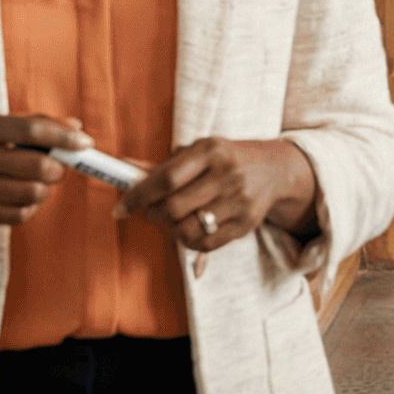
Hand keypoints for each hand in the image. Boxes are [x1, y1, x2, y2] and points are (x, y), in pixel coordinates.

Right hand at [0, 113, 85, 253]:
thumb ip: (31, 123)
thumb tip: (76, 125)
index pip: (29, 130)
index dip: (63, 136)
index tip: (85, 142)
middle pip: (36, 166)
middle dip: (57, 168)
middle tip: (57, 167)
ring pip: (32, 194)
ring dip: (45, 189)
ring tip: (37, 182)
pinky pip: (18, 215)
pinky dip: (30, 207)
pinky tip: (22, 198)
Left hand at [115, 137, 319, 268]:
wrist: (274, 169)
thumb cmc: (226, 159)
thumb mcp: (199, 151)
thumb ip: (164, 164)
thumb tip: (125, 167)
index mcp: (211, 150)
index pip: (166, 178)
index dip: (138, 196)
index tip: (120, 208)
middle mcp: (227, 174)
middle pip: (175, 206)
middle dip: (153, 215)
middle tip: (149, 213)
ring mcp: (238, 200)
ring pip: (189, 229)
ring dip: (170, 230)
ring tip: (170, 222)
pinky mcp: (246, 223)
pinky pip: (206, 243)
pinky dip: (188, 241)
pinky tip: (188, 230)